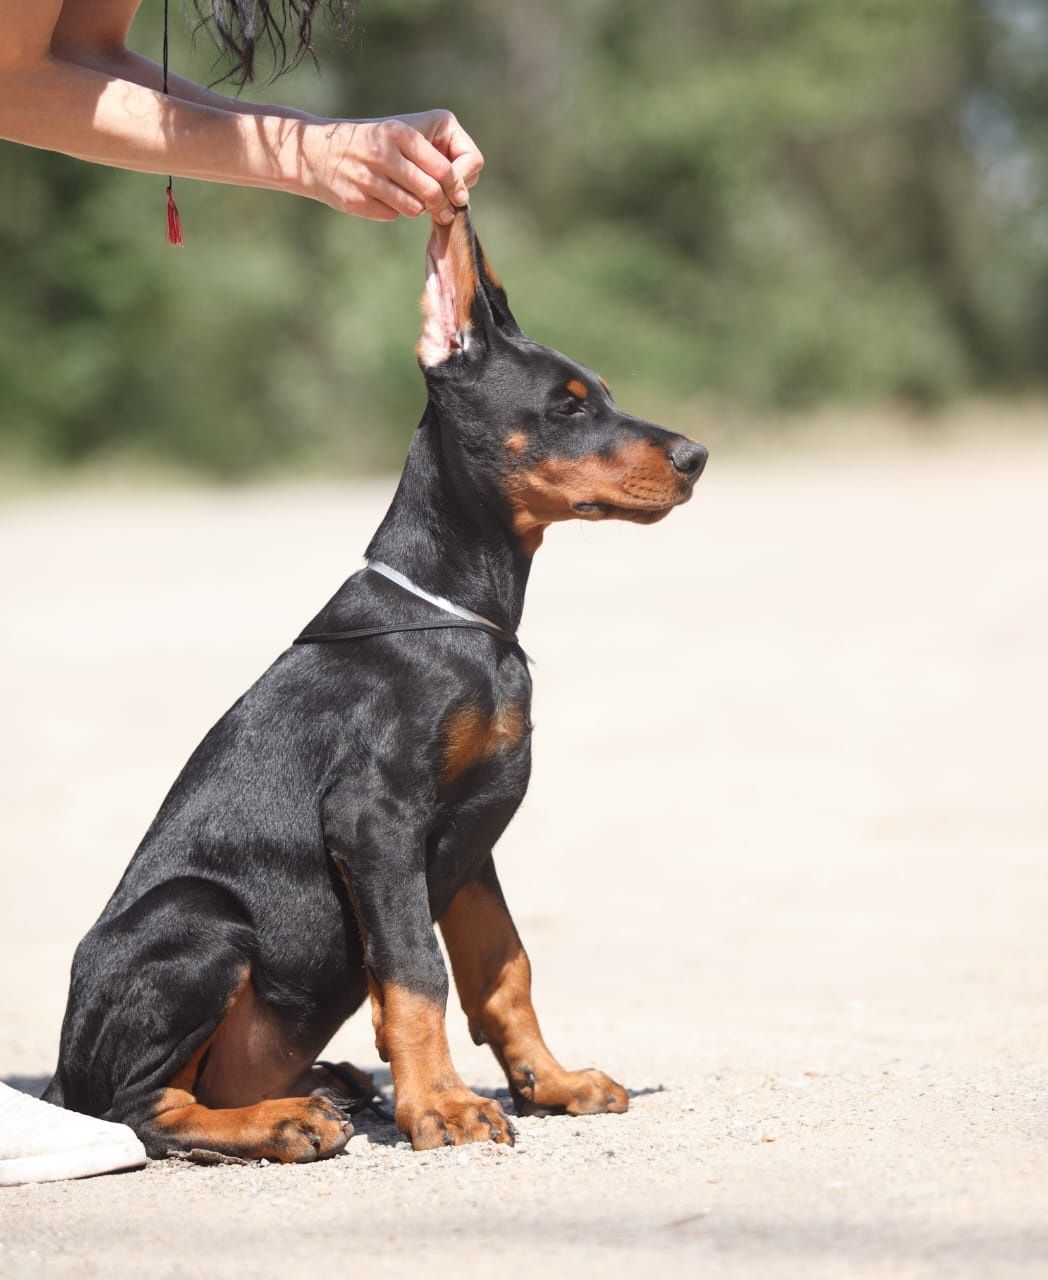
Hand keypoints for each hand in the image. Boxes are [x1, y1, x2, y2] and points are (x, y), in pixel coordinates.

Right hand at [297, 110, 483, 222]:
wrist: (318, 151)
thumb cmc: (374, 143)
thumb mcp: (403, 133)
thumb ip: (435, 154)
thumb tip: (463, 191)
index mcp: (401, 132)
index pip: (447, 170)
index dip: (458, 186)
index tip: (457, 192)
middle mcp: (383, 151)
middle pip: (433, 192)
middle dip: (442, 204)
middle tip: (441, 207)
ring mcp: (367, 177)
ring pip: (415, 209)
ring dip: (418, 208)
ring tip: (409, 197)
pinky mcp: (356, 199)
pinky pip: (393, 215)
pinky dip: (395, 211)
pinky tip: (383, 197)